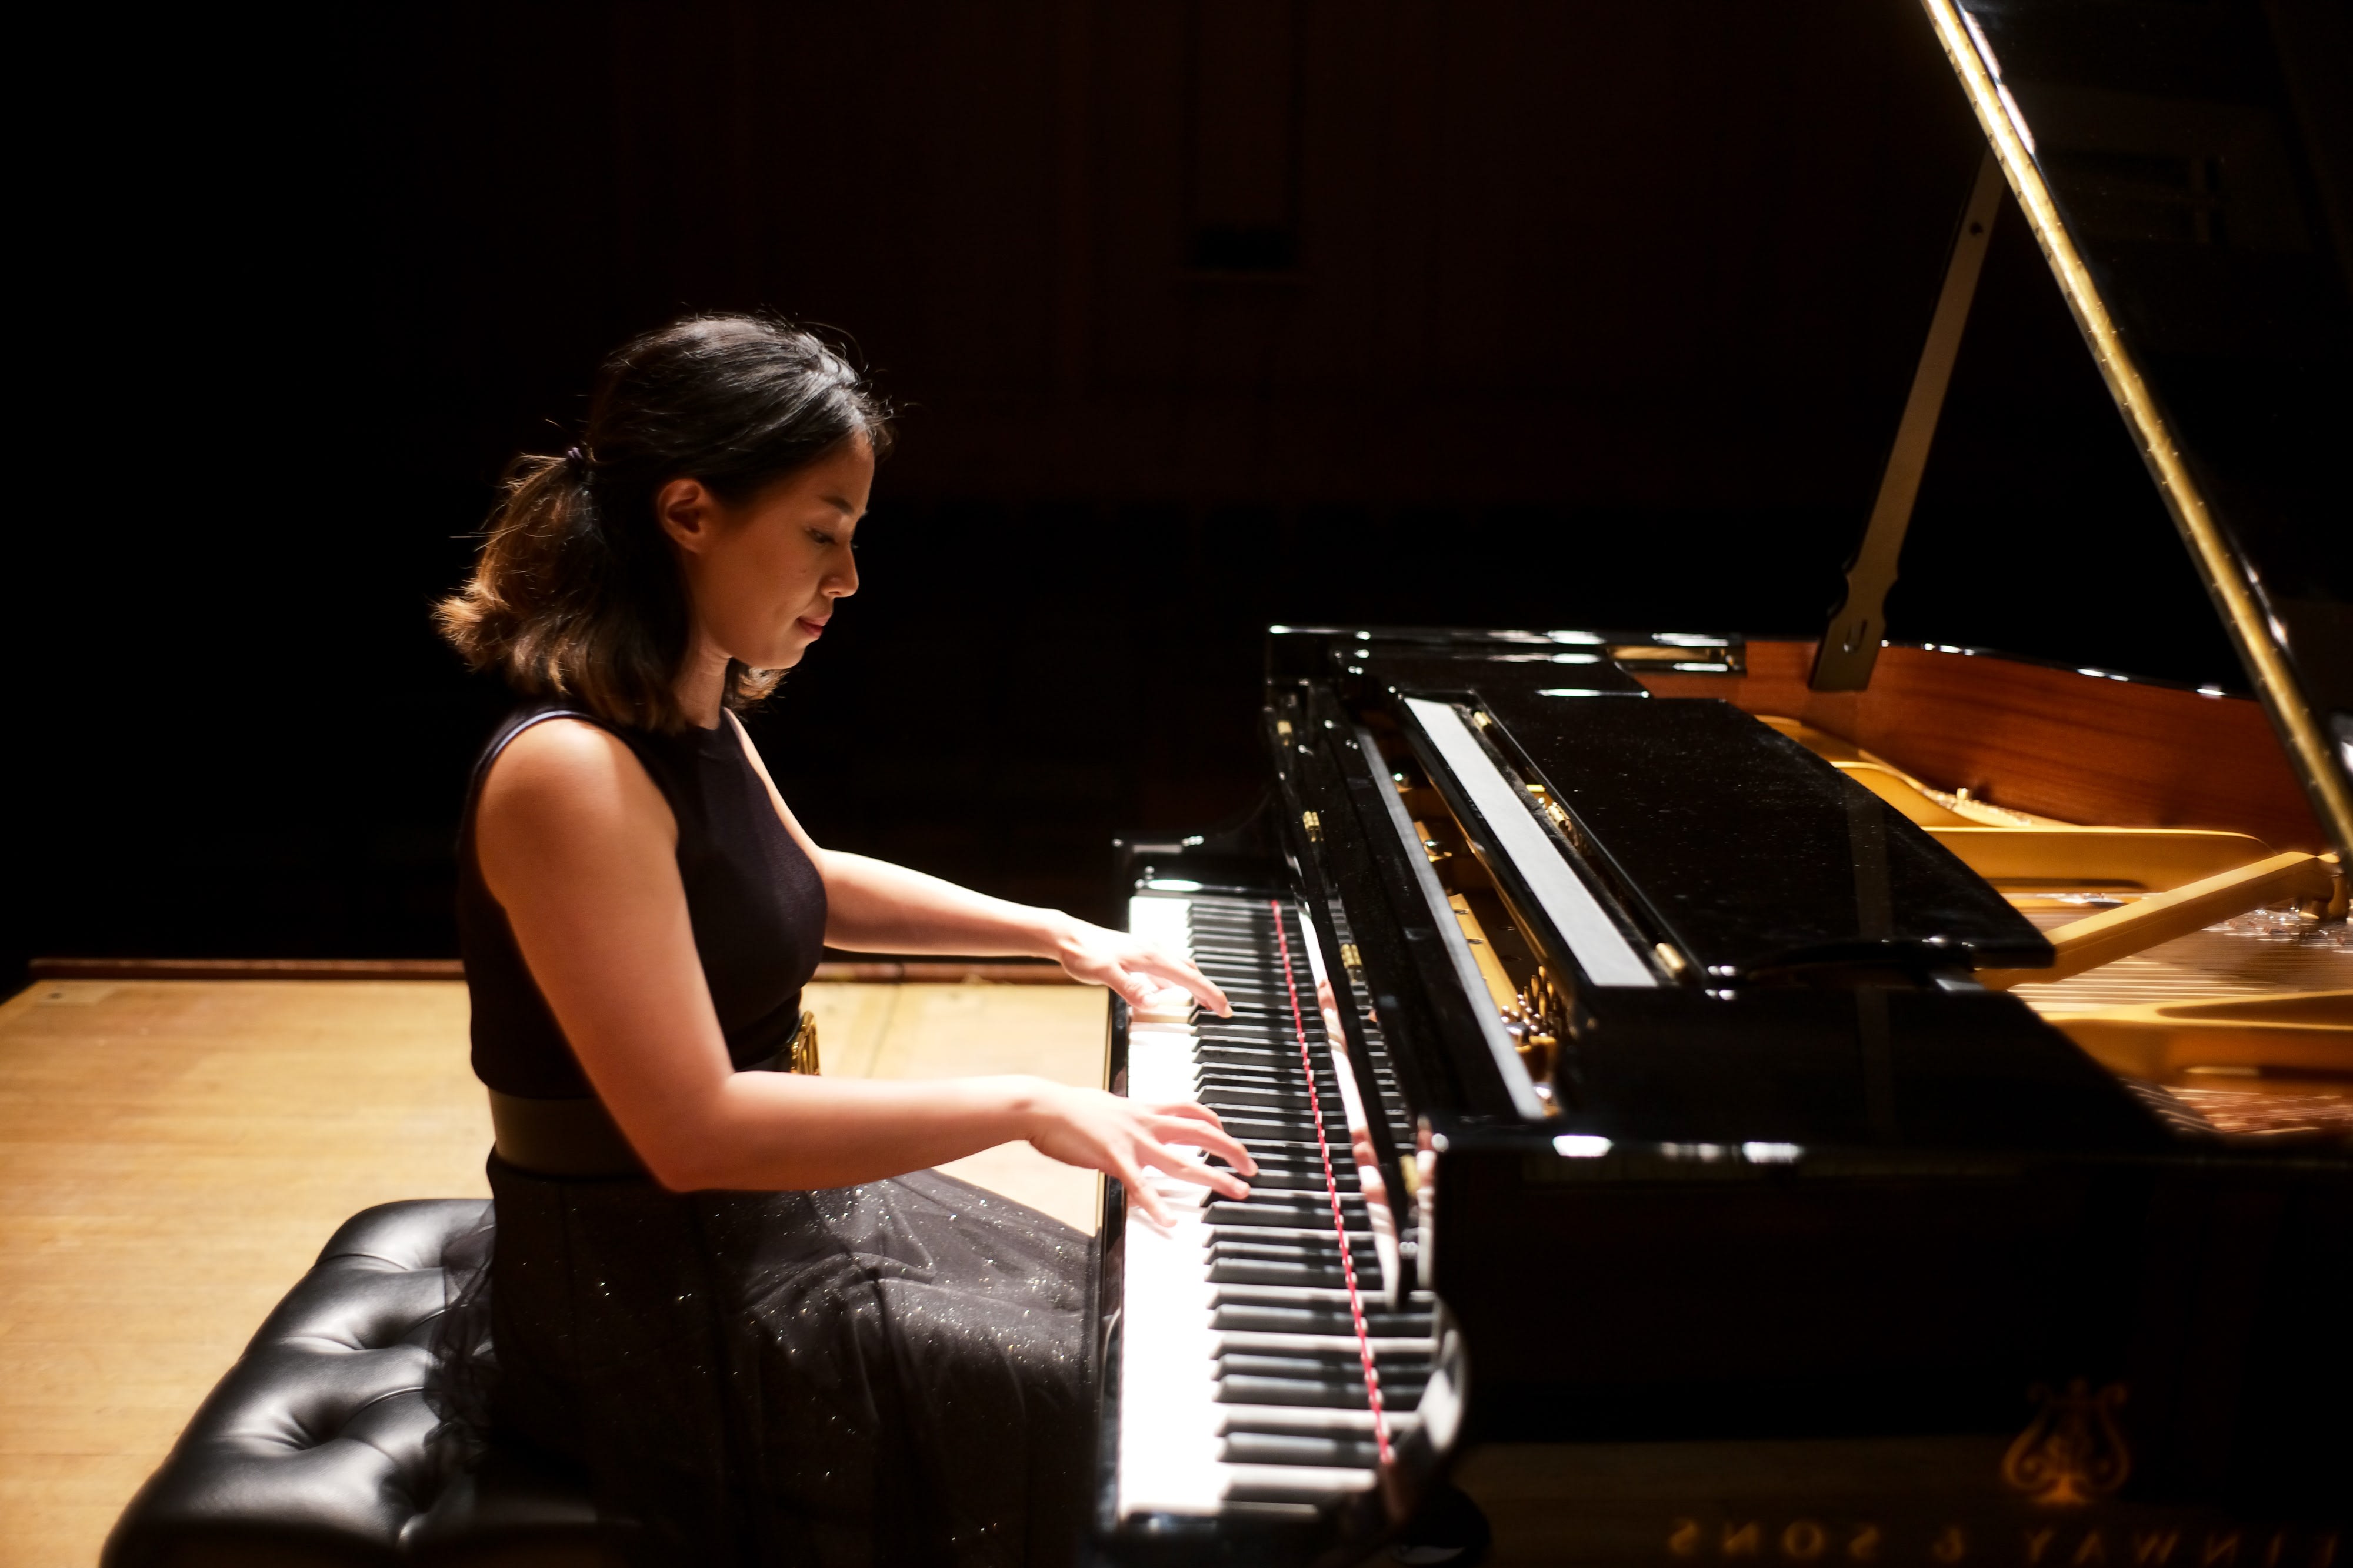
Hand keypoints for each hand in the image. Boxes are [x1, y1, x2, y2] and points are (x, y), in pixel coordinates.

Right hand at [1019, 1080, 1257, 1225]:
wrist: (1044, 1106)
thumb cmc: (1069, 1107)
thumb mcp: (1106, 1105)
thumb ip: (1123, 1113)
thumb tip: (1123, 1113)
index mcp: (1144, 1109)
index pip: (1191, 1109)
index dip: (1214, 1120)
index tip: (1227, 1132)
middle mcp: (1146, 1123)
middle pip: (1201, 1132)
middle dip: (1231, 1150)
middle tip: (1251, 1168)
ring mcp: (1134, 1141)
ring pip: (1184, 1160)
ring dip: (1215, 1177)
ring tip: (1237, 1191)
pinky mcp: (1115, 1159)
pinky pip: (1142, 1186)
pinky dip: (1158, 1205)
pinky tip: (1171, 1222)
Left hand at [1051, 919, 1231, 1016]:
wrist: (1067, 937)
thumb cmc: (1084, 953)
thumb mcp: (1105, 973)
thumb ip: (1130, 988)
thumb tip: (1153, 1002)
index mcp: (1152, 957)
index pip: (1190, 978)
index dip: (1210, 995)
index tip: (1225, 1010)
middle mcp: (1154, 952)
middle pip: (1190, 972)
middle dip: (1207, 990)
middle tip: (1220, 1009)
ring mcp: (1146, 953)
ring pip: (1179, 970)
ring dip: (1193, 985)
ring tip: (1202, 1002)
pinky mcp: (1137, 956)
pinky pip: (1164, 970)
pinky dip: (1175, 982)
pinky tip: (1168, 991)